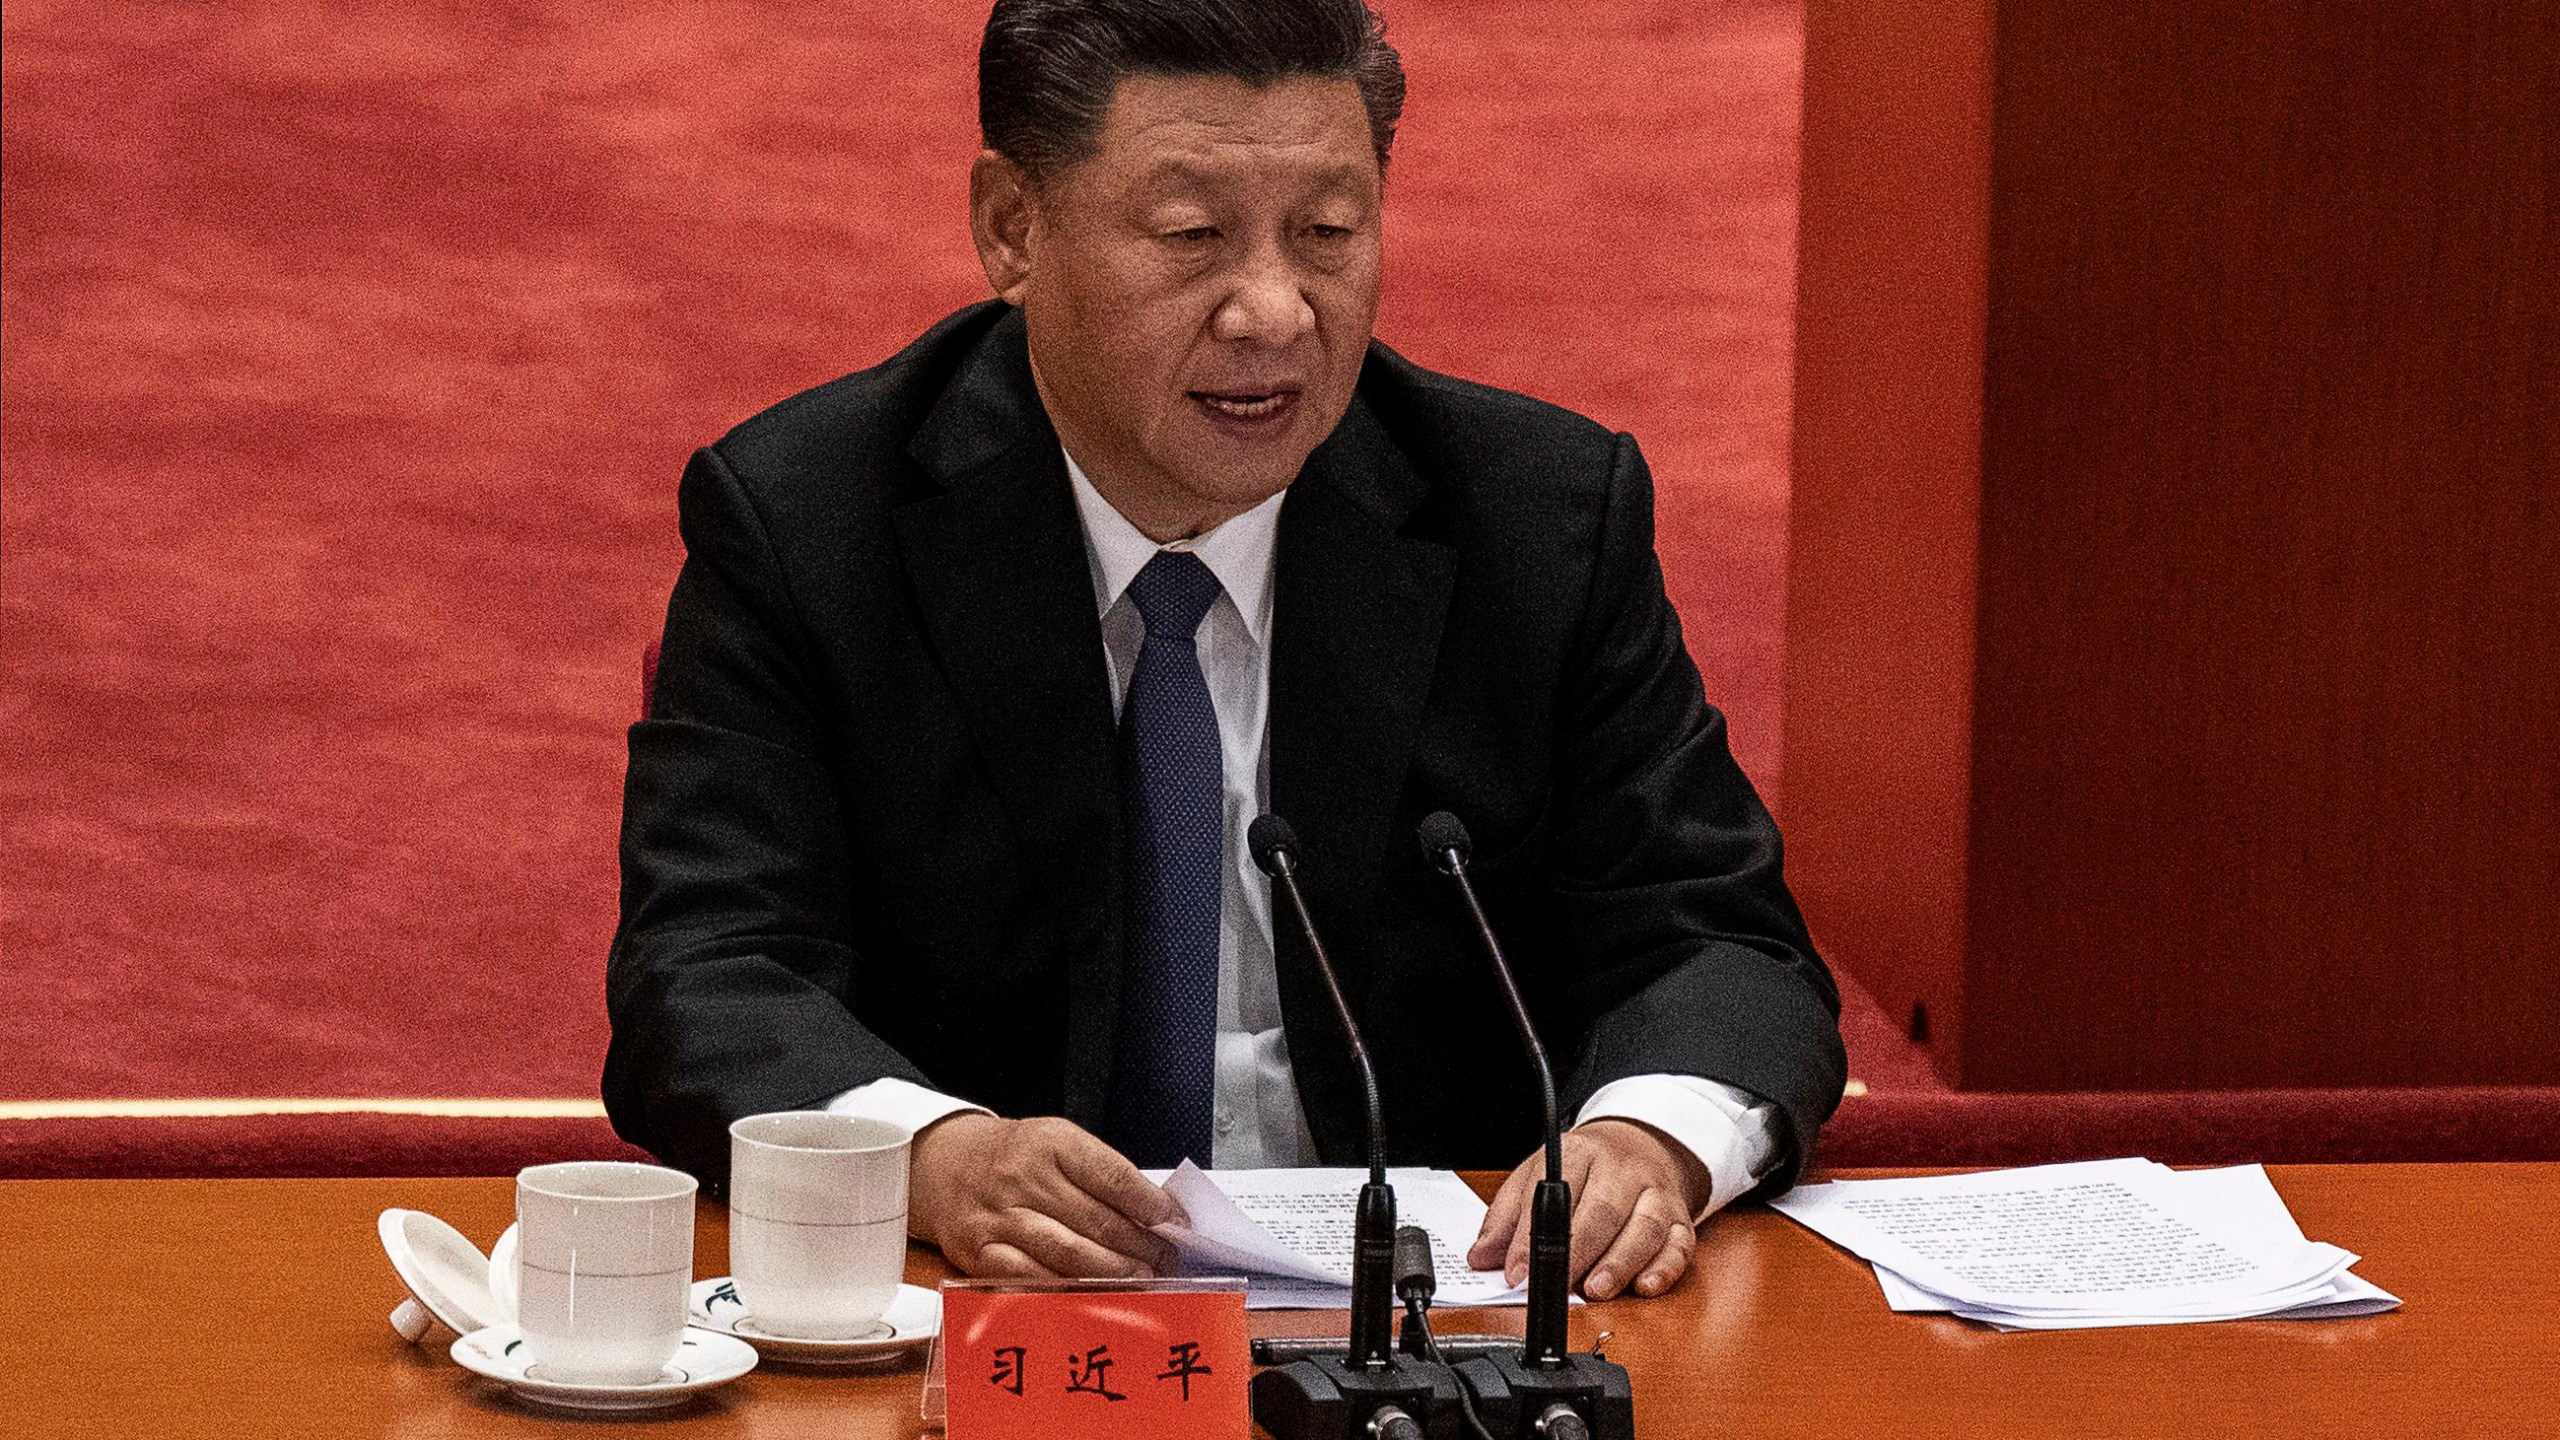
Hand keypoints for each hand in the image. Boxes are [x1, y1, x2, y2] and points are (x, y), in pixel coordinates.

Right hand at [907, 1113, 1184, 1278]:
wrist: (944, 1165)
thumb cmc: (1014, 1157)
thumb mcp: (1057, 1142)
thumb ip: (1101, 1173)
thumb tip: (1155, 1211)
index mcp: (1051, 1143)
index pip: (1113, 1176)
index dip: (1150, 1204)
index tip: (1174, 1222)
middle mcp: (1024, 1177)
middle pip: (1097, 1219)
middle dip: (1140, 1245)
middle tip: (1165, 1259)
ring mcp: (1000, 1216)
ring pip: (1068, 1252)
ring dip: (1113, 1271)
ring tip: (1140, 1277)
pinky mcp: (980, 1251)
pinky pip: (1030, 1277)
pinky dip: (1066, 1288)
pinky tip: (1092, 1292)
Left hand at [1468, 1118, 1709, 1299]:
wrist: (1642, 1145)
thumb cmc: (1585, 1169)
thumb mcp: (1536, 1175)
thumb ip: (1508, 1216)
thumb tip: (1482, 1257)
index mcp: (1581, 1151)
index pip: (1554, 1187)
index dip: (1532, 1233)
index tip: (1517, 1270)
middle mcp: (1623, 1170)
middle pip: (1602, 1210)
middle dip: (1576, 1253)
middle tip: (1554, 1285)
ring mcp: (1656, 1194)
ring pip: (1644, 1229)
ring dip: (1618, 1264)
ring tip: (1594, 1290)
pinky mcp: (1680, 1220)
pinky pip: (1680, 1246)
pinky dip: (1664, 1269)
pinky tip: (1644, 1286)